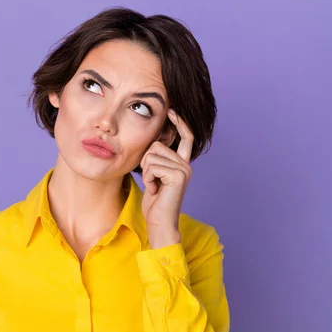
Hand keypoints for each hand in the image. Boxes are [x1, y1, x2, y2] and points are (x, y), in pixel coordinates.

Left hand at [140, 109, 193, 248]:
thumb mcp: (154, 175)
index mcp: (182, 163)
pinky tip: (155, 190)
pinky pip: (152, 166)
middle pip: (156, 145)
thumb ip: (155, 159)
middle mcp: (186, 164)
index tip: (172, 110)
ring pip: (152, 155)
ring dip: (146, 172)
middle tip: (152, 181)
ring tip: (154, 186)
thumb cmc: (154, 201)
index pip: (185, 137)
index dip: (179, 122)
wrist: (159, 222)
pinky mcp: (178, 176)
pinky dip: (148, 179)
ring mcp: (184, 169)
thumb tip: (152, 142)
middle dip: (146, 162)